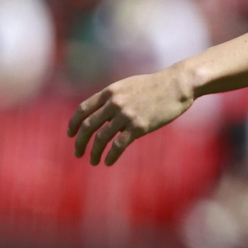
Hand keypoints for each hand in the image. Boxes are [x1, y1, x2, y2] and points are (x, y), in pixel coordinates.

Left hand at [67, 68, 192, 165]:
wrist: (177, 85)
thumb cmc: (156, 85)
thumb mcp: (129, 85)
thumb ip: (114, 97)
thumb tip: (102, 112)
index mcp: (110, 92)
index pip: (83, 109)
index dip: (74, 123)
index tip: (70, 134)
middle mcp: (114, 103)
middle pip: (88, 126)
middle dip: (80, 142)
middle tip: (77, 152)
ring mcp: (126, 115)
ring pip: (101, 138)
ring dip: (94, 152)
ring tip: (93, 161)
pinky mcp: (139, 127)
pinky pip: (118, 145)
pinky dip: (110, 156)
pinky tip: (107, 162)